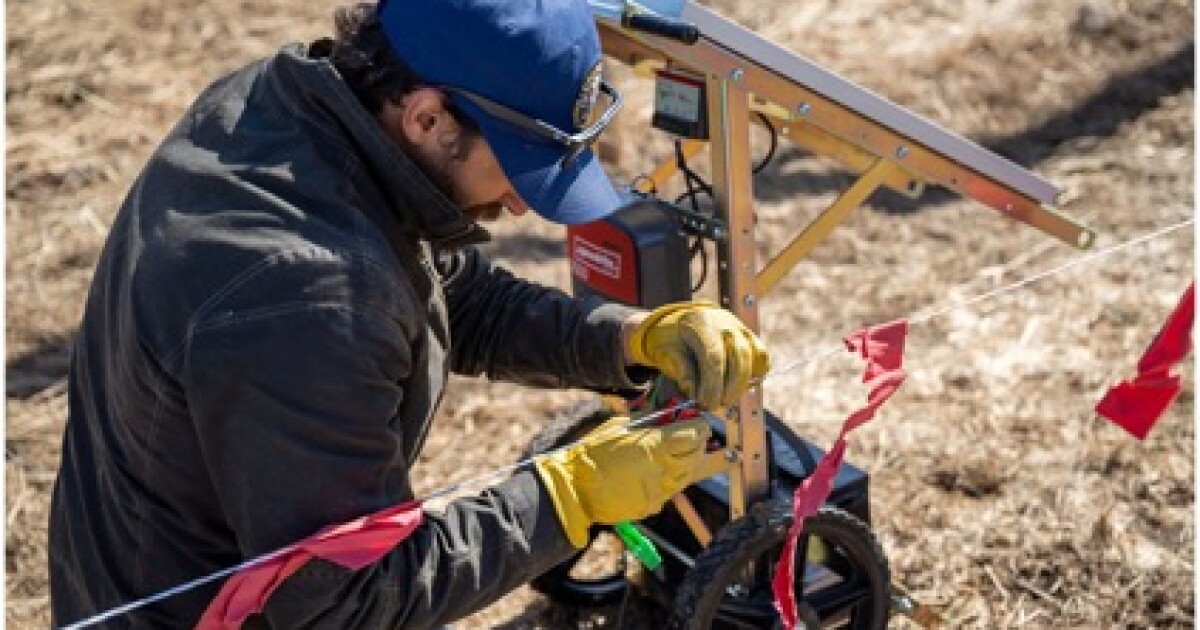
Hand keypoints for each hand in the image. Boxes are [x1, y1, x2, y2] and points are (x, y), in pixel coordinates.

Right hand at [534, 417, 725, 546]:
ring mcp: (659, 491)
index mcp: (654, 446)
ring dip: (689, 464)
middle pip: (697, 456)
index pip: (694, 435)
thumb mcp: (620, 426)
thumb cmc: (593, 453)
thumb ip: (648, 421)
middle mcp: (662, 470)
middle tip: (698, 438)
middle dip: (700, 445)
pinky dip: (669, 481)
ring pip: (688, 476)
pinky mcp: (652, 506)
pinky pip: (670, 491)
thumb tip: (668, 415)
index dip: (701, 428)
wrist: (576, 488)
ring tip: (680, 454)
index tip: (700, 424)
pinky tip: (657, 473)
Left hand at [625, 302, 769, 408]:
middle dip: (732, 387)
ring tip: (726, 398)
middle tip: (718, 405)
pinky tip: (737, 386)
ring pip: (755, 357)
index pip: (714, 357)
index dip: (713, 385)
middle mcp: (725, 323)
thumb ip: (681, 371)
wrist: (680, 321)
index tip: (707, 404)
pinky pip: (761, 358)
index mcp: (701, 323)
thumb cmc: (671, 339)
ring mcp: (741, 328)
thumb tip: (696, 393)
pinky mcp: (750, 336)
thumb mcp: (666, 352)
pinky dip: (753, 374)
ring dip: (743, 384)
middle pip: (740, 357)